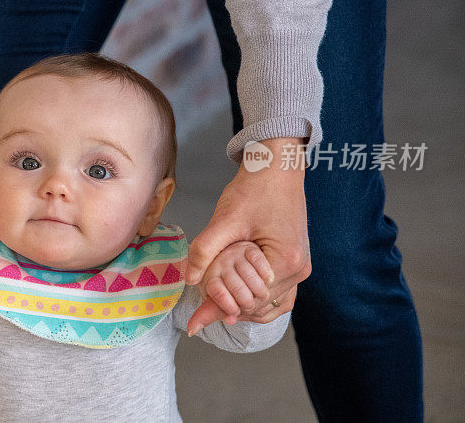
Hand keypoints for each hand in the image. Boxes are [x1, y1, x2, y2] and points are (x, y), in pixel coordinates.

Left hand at [186, 137, 311, 326]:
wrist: (277, 167)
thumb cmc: (255, 188)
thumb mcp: (225, 219)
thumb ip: (205, 250)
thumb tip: (189, 279)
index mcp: (286, 261)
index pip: (251, 301)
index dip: (222, 309)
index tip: (196, 321)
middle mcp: (300, 269)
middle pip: (261, 307)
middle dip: (231, 309)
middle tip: (199, 314)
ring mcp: (300, 266)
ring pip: (271, 304)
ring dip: (244, 306)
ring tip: (214, 307)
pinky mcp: (295, 260)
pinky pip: (277, 292)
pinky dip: (256, 297)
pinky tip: (234, 295)